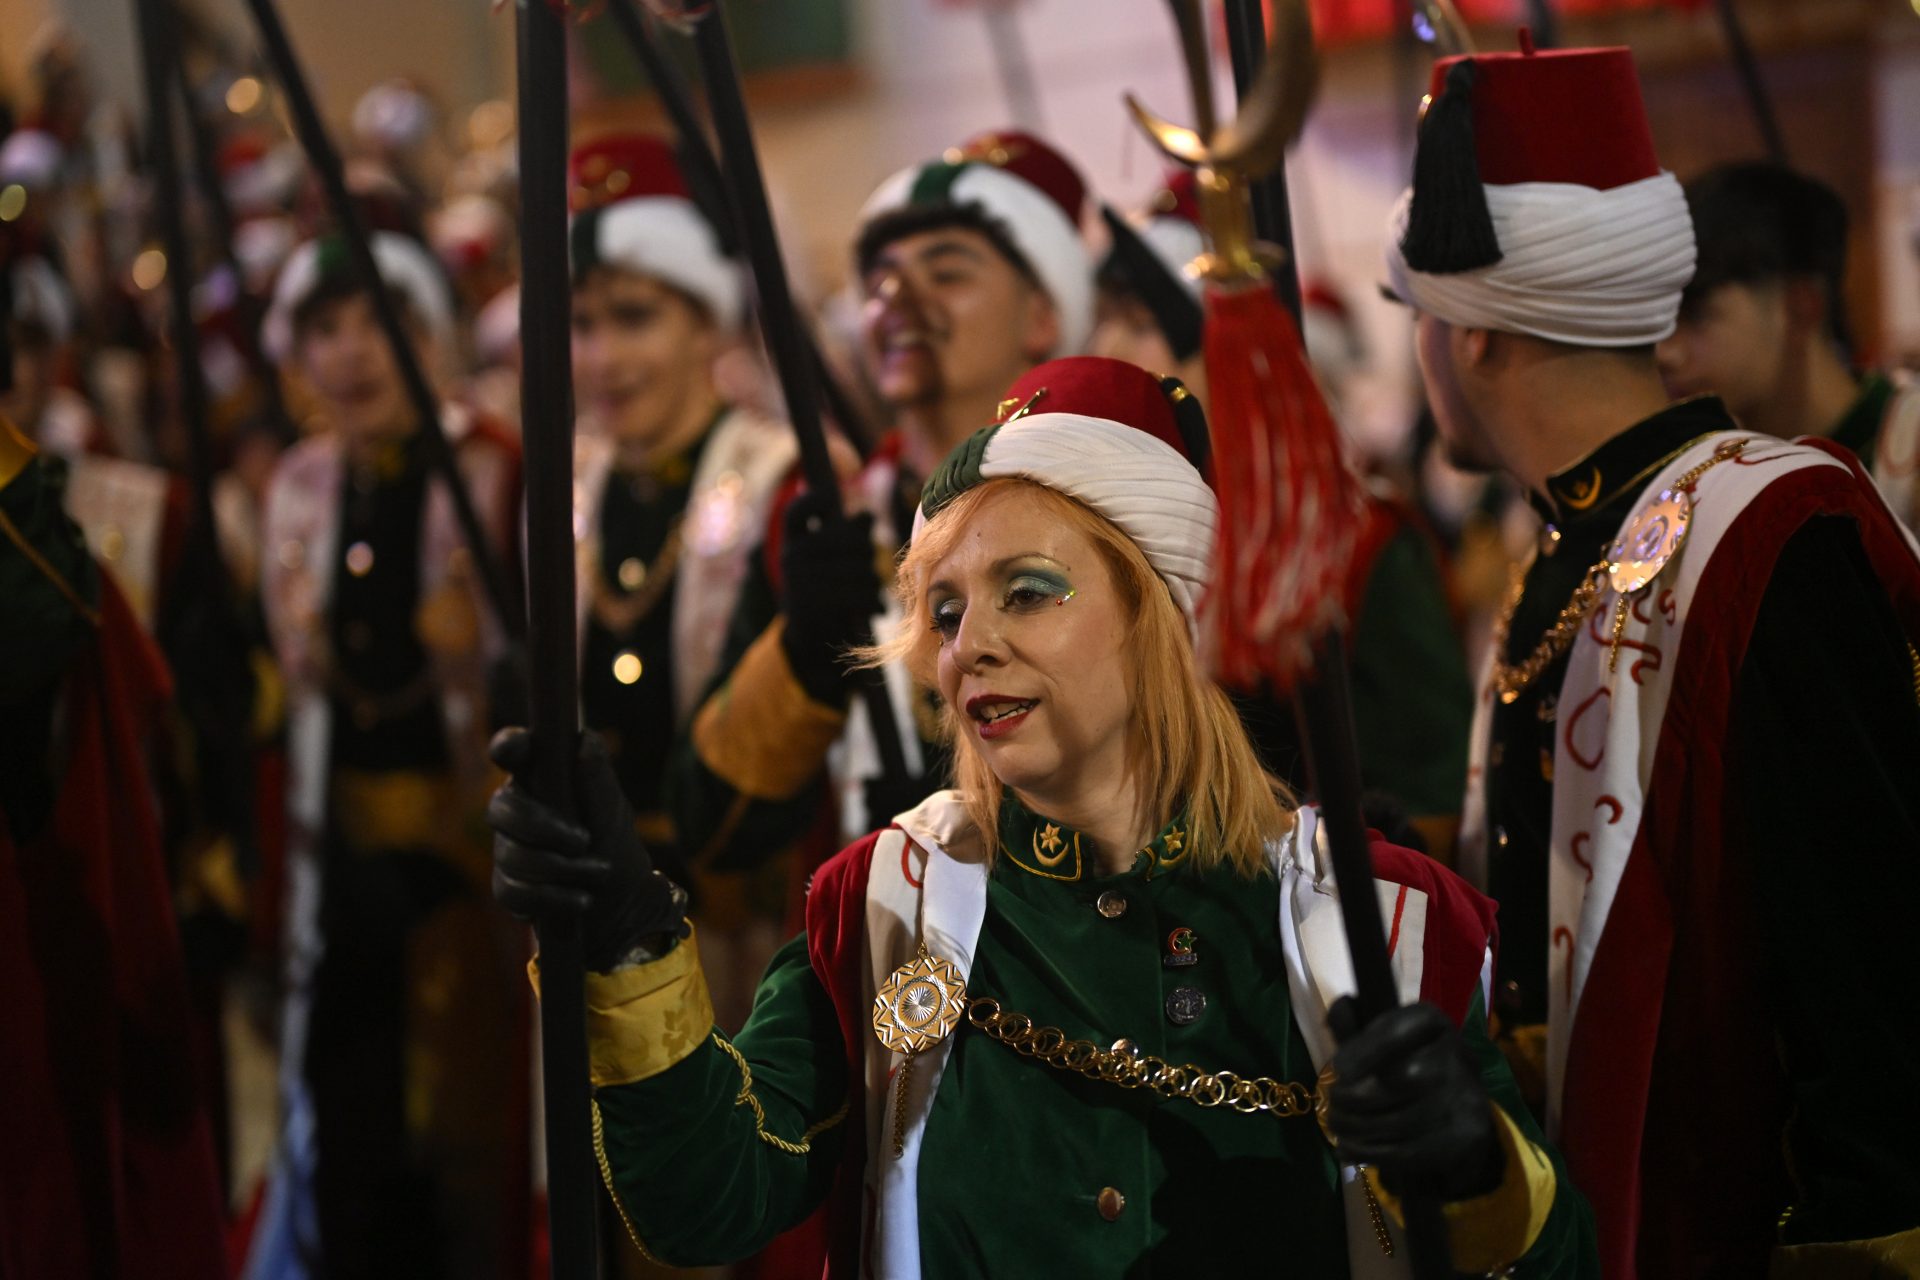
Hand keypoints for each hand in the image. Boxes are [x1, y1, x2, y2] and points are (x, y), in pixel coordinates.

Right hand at [487, 728, 687, 970]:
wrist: (622, 904)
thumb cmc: (615, 846)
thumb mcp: (613, 815)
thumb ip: (598, 782)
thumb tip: (585, 743)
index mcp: (542, 779)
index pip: (514, 752)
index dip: (507, 745)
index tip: (513, 749)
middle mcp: (518, 810)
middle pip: (501, 808)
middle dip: (541, 827)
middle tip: (584, 840)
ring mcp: (508, 848)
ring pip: (510, 855)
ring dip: (560, 868)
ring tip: (599, 873)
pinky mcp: (508, 886)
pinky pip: (512, 891)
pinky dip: (553, 897)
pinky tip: (582, 900)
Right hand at [778, 487, 878, 704]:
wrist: (810, 642)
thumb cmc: (827, 591)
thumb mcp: (834, 559)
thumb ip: (850, 534)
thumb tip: (867, 516)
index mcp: (793, 541)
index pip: (795, 511)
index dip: (813, 500)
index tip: (830, 500)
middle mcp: (790, 557)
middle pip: (847, 539)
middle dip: (869, 553)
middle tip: (873, 569)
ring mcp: (798, 581)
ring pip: (859, 569)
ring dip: (875, 583)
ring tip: (877, 593)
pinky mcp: (811, 607)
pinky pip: (857, 595)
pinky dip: (874, 602)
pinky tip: (878, 608)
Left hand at [1323, 998, 1502, 1201]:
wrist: (1458, 1107)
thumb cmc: (1409, 1064)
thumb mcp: (1384, 1042)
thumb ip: (1357, 1029)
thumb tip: (1340, 1007)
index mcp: (1432, 1024)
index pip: (1398, 1031)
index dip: (1364, 1050)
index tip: (1338, 1068)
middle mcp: (1456, 1056)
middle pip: (1400, 1079)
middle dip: (1355, 1095)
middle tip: (1333, 1101)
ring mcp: (1464, 1099)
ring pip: (1400, 1121)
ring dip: (1357, 1127)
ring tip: (1336, 1124)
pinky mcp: (1463, 1137)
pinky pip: (1409, 1150)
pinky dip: (1370, 1152)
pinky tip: (1347, 1149)